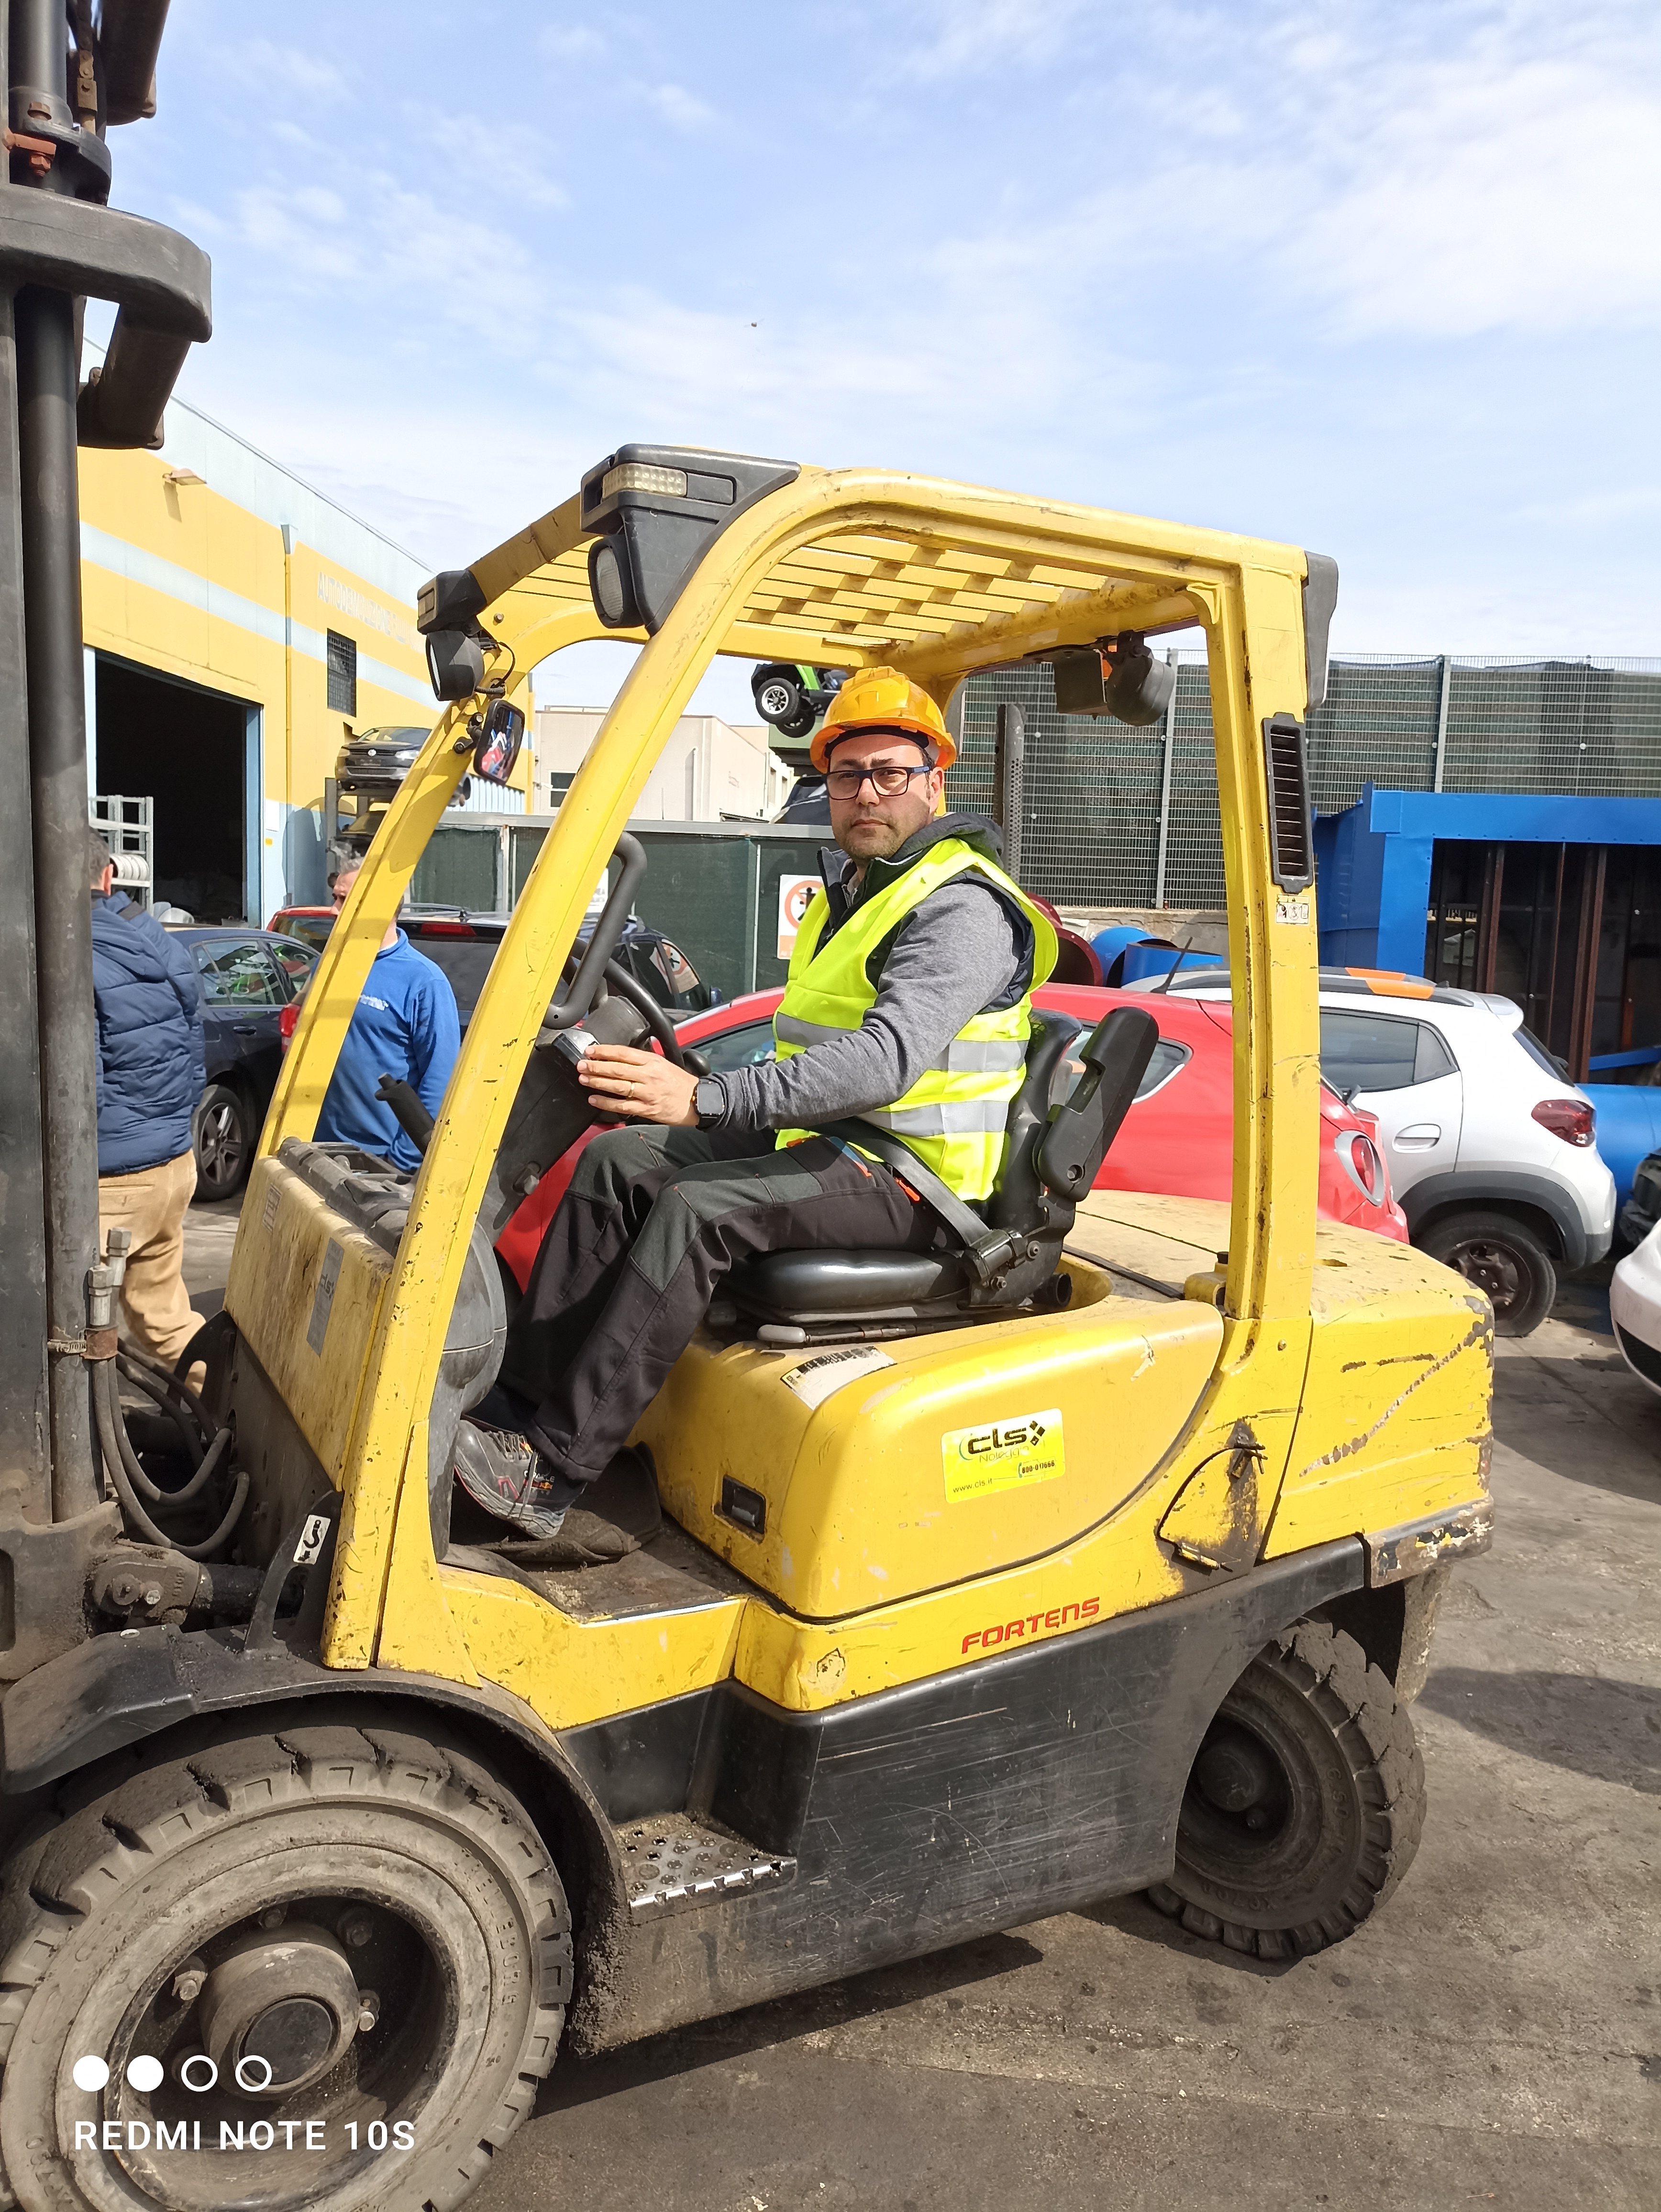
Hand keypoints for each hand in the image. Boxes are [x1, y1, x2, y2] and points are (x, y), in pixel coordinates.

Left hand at [577, 1042, 698, 1125]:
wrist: (697, 1101)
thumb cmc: (680, 1082)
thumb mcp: (663, 1063)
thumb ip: (642, 1059)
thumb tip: (618, 1055)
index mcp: (652, 1061)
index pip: (623, 1053)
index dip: (604, 1051)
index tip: (590, 1051)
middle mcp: (649, 1076)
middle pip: (617, 1069)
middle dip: (596, 1067)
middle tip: (581, 1065)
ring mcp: (647, 1093)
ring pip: (618, 1087)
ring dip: (597, 1082)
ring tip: (583, 1079)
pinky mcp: (647, 1109)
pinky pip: (622, 1106)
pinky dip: (606, 1103)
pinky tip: (594, 1099)